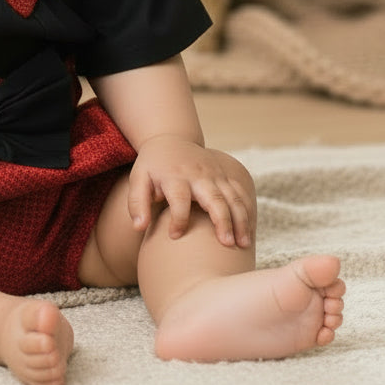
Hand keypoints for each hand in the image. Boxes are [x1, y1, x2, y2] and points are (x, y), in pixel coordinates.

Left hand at [127, 135, 255, 247]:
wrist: (170, 140)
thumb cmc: (152, 166)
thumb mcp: (138, 179)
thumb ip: (137, 203)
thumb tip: (139, 227)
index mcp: (175, 177)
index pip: (179, 200)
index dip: (177, 219)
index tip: (174, 236)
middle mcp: (198, 175)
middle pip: (214, 198)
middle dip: (222, 221)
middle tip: (227, 244)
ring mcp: (215, 175)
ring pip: (233, 197)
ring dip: (241, 220)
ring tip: (243, 244)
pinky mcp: (225, 175)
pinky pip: (241, 193)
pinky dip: (247, 212)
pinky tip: (248, 232)